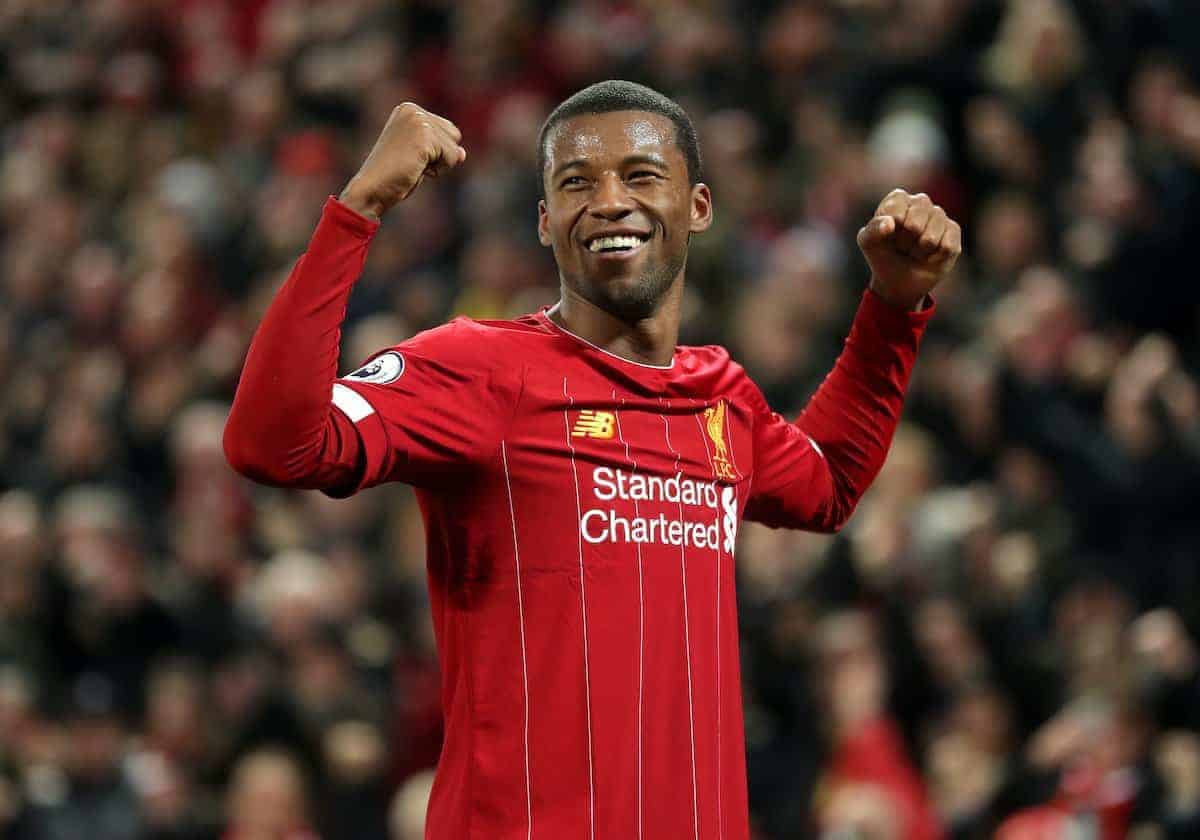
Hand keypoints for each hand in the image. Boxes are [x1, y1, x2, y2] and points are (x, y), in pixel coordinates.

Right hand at [339, 103, 465, 220]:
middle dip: (439, 156)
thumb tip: (462, 154)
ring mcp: (418, 121)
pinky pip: (452, 157)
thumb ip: (442, 149)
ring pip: (454, 148)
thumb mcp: (421, 157)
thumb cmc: (393, 176)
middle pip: (454, 135)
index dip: (435, 152)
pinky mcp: (424, 136)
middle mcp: (413, 110)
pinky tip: (416, 169)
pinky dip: (439, 170)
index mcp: (408, 109)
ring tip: (413, 165)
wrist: (372, 189)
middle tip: (411, 162)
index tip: (409, 156)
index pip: (448, 130)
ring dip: (439, 165)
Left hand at [857, 189, 961, 310]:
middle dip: (905, 243)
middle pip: (915, 224)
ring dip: (919, 252)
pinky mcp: (953, 231)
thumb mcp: (868, 243)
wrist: (899, 279)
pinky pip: (947, 246)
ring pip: (931, 237)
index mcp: (898, 199)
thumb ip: (872, 230)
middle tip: (902, 246)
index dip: (890, 230)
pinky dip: (934, 257)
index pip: (896, 211)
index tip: (888, 236)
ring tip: (914, 251)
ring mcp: (939, 215)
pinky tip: (929, 255)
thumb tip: (890, 223)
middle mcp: (920, 202)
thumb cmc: (882, 255)